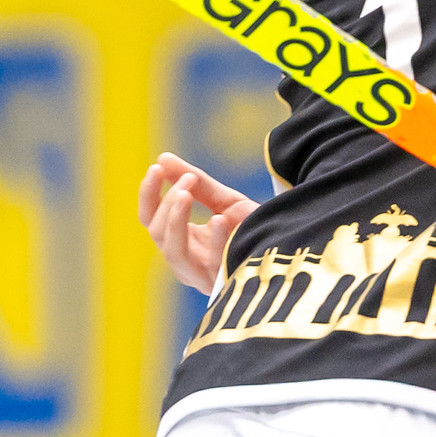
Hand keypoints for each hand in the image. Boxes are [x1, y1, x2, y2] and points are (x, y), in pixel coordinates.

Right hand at [138, 153, 258, 294]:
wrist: (287, 243)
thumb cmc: (250, 227)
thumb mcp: (223, 201)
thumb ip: (196, 182)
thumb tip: (163, 157)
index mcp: (180, 241)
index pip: (150, 219)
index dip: (148, 194)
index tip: (156, 168)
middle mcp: (185, 260)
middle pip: (158, 234)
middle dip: (167, 204)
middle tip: (187, 179)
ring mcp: (203, 273)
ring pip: (174, 252)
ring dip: (176, 220)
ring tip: (185, 193)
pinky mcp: (225, 279)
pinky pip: (214, 262)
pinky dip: (215, 240)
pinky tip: (219, 219)